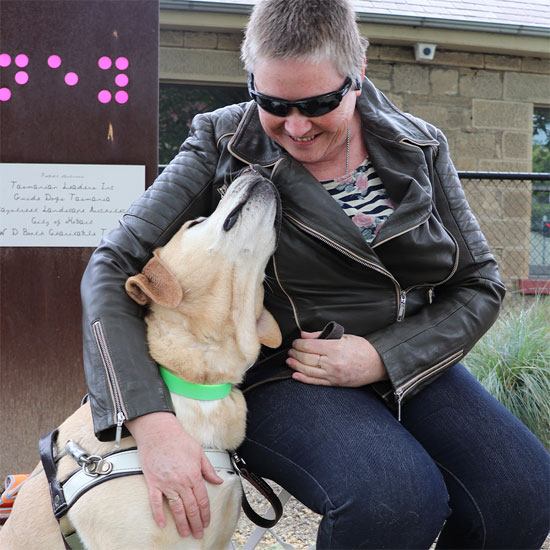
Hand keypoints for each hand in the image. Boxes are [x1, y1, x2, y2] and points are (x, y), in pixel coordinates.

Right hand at [126, 412, 222, 538]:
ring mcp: (166, 483)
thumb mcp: (199, 452)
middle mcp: (181, 482)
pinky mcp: (153, 482)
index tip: (207, 522)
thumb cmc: (179, 439)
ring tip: (185, 533)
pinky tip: (162, 523)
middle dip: (196, 523)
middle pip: (190, 507)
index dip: (205, 513)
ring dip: (181, 523)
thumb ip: (208, 469)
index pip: (202, 499)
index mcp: (194, 475)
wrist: (159, 432)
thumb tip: (218, 481)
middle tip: (198, 533)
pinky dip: (158, 514)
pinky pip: (155, 502)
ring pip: (176, 508)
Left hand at [286, 331, 387, 386]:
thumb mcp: (343, 336)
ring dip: (296, 365)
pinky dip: (303, 379)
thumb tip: (304, 335)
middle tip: (291, 350)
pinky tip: (295, 375)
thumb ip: (322, 335)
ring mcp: (333, 375)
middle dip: (296, 353)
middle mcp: (333, 363)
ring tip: (290, 360)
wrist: (378, 364)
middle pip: (306, 358)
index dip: (298, 344)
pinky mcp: (335, 383)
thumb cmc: (362, 348)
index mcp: (335, 348)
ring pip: (308, 371)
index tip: (295, 342)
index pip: (309, 346)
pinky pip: (315, 382)